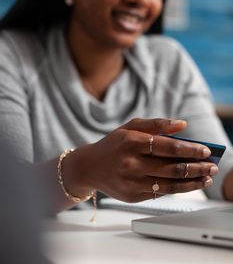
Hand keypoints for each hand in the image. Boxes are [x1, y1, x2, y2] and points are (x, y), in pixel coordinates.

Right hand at [68, 118, 218, 201]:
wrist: (90, 167)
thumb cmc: (113, 144)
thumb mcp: (130, 128)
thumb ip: (156, 124)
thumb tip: (182, 125)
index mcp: (131, 142)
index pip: (167, 147)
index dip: (189, 149)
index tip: (205, 150)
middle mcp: (130, 163)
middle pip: (172, 167)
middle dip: (197, 167)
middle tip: (212, 166)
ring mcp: (131, 182)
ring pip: (170, 185)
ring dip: (193, 182)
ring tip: (207, 177)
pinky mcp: (132, 196)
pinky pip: (161, 194)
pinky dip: (179, 189)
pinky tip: (190, 185)